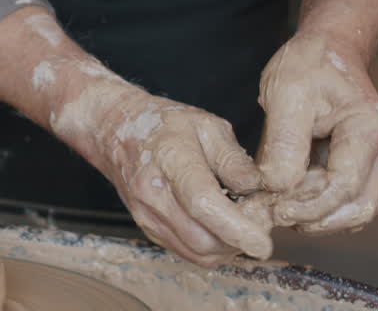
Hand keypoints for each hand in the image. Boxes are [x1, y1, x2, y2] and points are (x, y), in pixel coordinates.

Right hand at [77, 84, 271, 265]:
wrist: (115, 130)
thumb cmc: (163, 125)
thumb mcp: (207, 125)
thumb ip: (233, 158)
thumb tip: (257, 189)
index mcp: (170, 160)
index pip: (203, 204)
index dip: (237, 228)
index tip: (263, 241)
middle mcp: (152, 194)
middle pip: (203, 239)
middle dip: (239, 239)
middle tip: (259, 220)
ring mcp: (147, 215)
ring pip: (198, 253)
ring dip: (227, 247)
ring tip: (240, 221)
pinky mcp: (149, 229)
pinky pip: (188, 252)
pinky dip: (212, 247)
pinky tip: (220, 225)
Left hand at [257, 33, 377, 233]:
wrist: (326, 51)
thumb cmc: (308, 66)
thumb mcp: (286, 95)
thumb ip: (283, 143)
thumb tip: (277, 187)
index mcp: (369, 128)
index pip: (344, 186)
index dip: (308, 205)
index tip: (273, 210)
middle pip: (357, 207)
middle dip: (313, 217)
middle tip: (271, 215)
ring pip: (354, 210)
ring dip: (316, 217)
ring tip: (275, 209)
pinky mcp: (364, 166)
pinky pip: (346, 200)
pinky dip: (319, 207)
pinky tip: (287, 200)